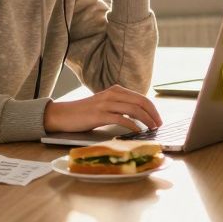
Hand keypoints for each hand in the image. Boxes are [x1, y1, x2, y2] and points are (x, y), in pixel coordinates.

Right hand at [43, 84, 162, 132]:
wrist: (62, 114)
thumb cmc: (85, 112)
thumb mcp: (105, 104)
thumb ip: (120, 106)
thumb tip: (139, 116)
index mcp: (116, 90)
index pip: (141, 97)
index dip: (153, 109)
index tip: (158, 119)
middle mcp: (112, 94)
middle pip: (141, 102)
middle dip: (153, 114)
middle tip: (159, 125)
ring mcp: (105, 104)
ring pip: (134, 109)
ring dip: (146, 120)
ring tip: (152, 128)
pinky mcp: (99, 115)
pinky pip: (121, 119)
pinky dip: (133, 125)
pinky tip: (138, 131)